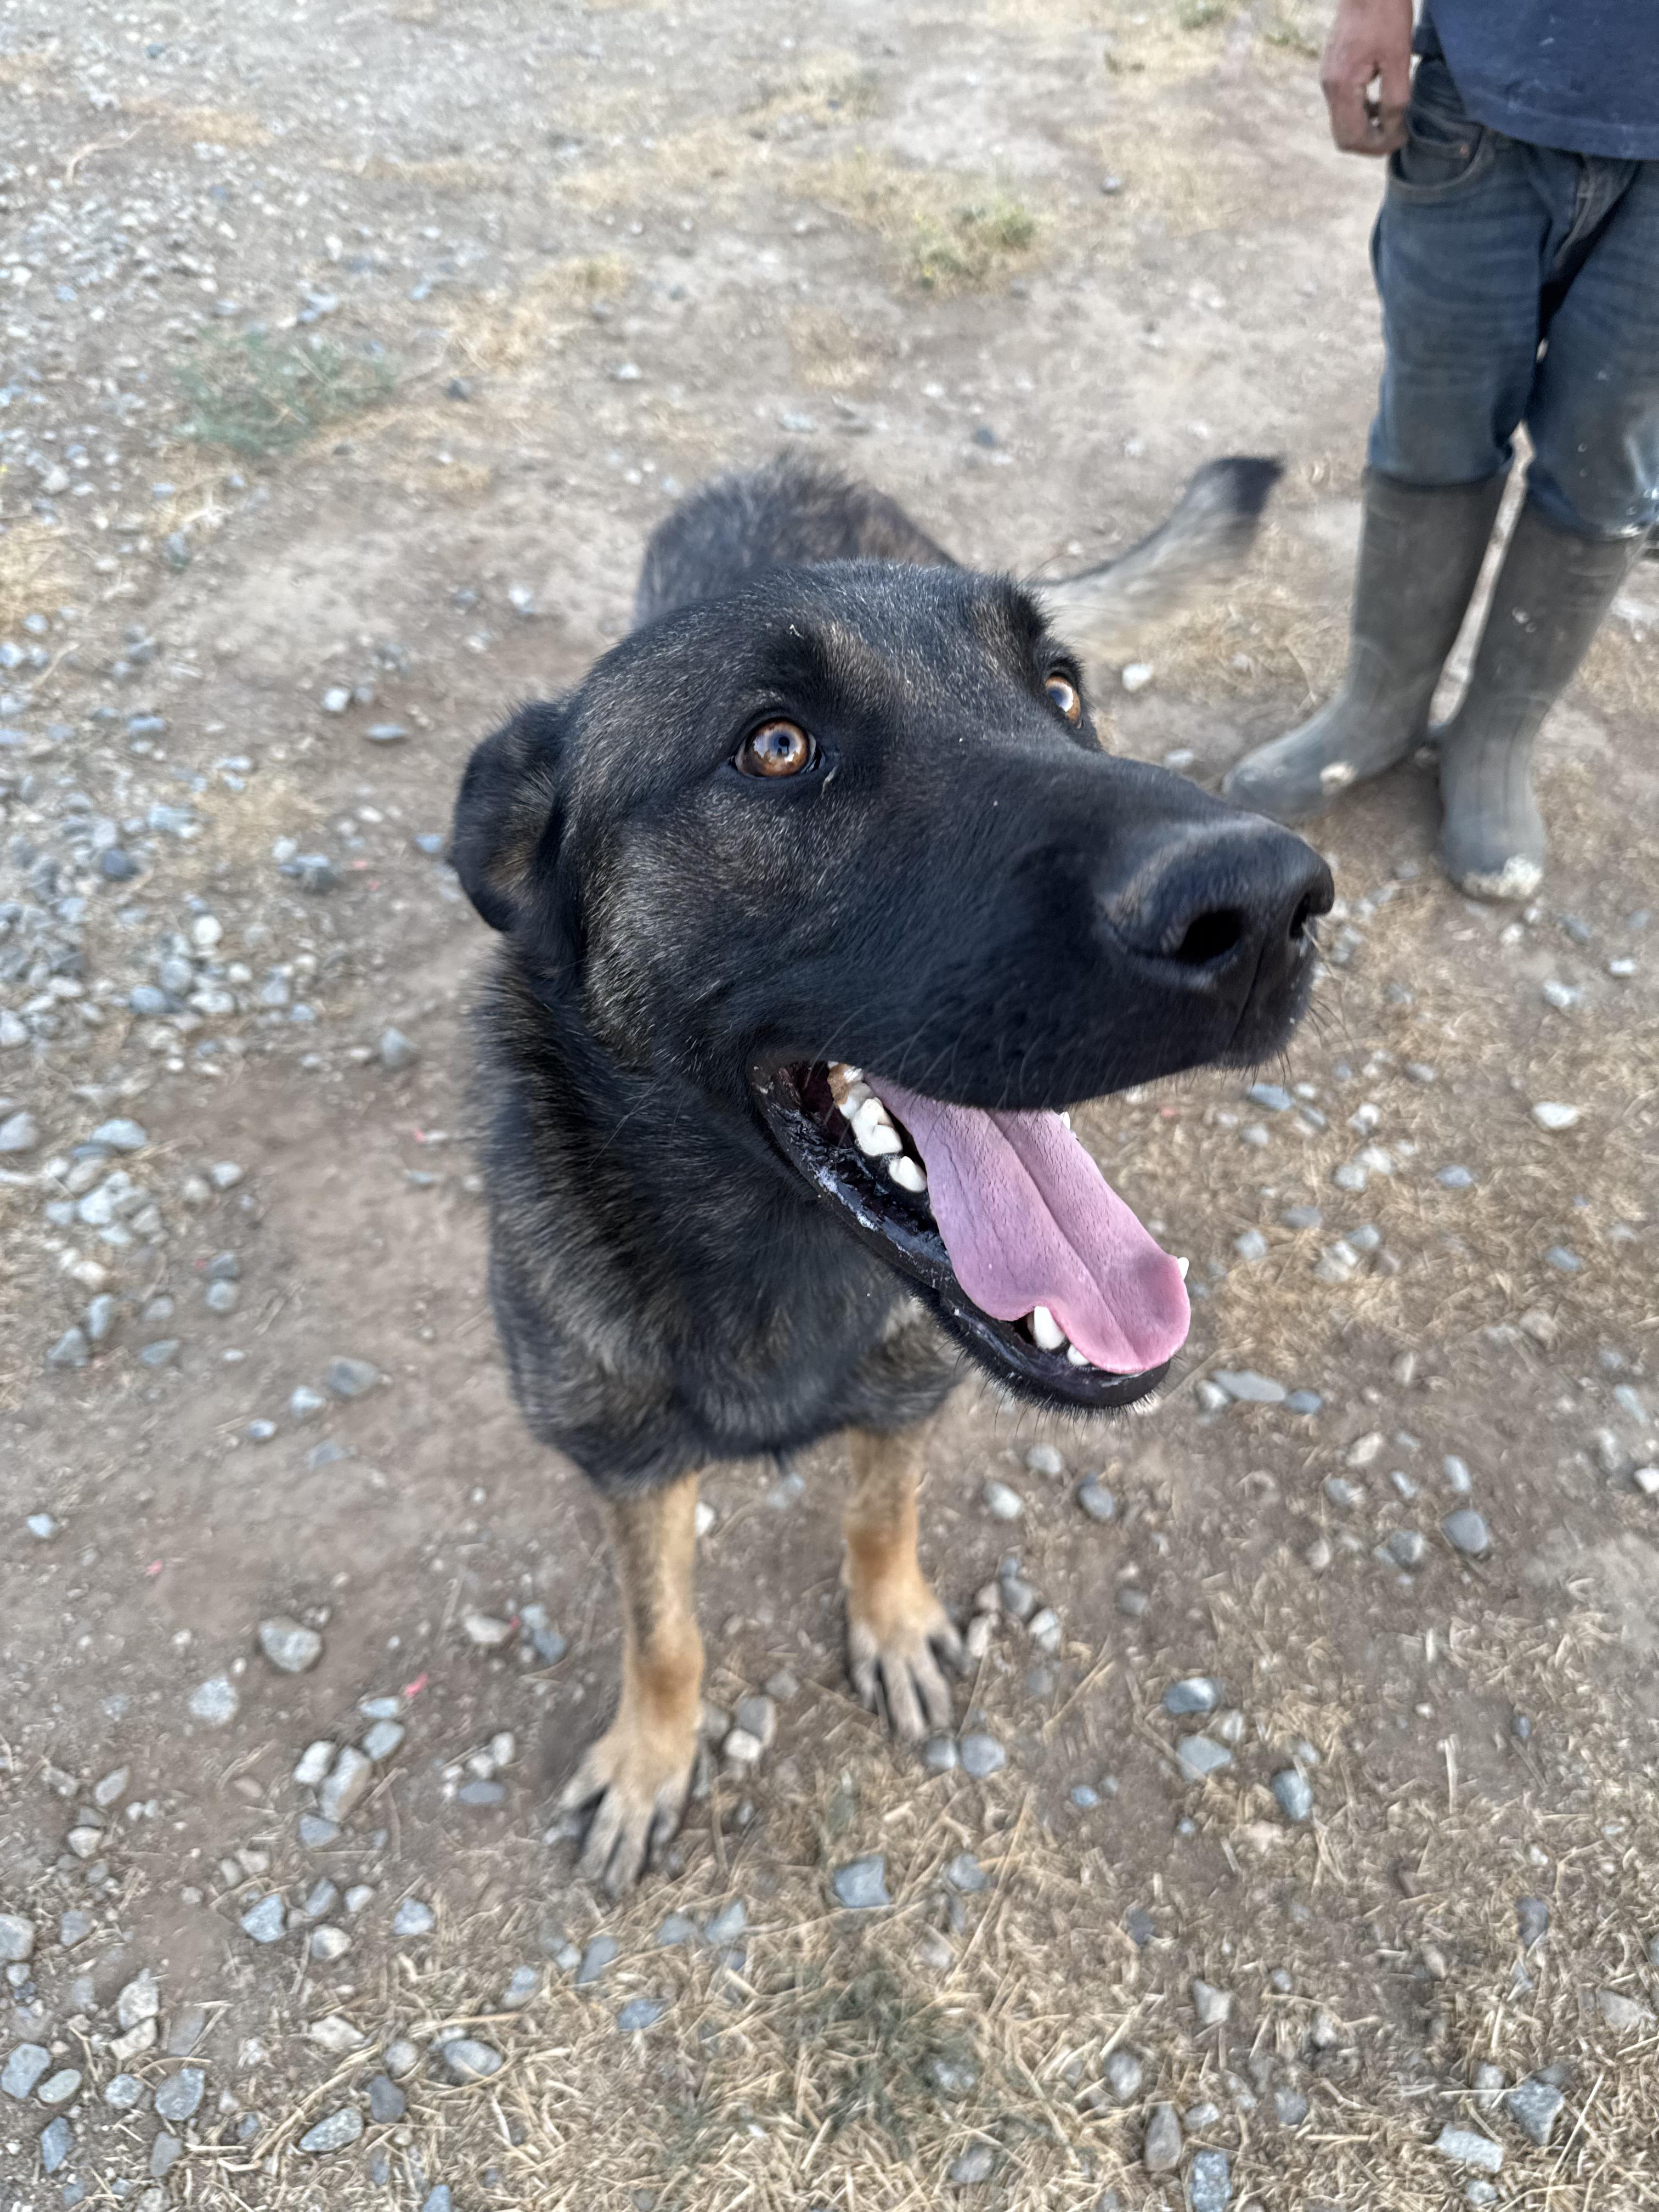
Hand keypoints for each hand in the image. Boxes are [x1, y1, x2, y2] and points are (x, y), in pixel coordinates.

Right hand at [1319, 0, 1412, 154]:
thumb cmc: (1386, 12)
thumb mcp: (1398, 56)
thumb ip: (1395, 98)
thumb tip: (1393, 129)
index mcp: (1342, 86)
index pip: (1353, 138)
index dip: (1378, 145)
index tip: (1401, 137)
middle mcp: (1329, 87)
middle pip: (1344, 137)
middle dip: (1370, 143)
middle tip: (1397, 135)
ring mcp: (1328, 79)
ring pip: (1343, 123)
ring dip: (1366, 128)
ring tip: (1392, 118)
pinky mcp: (1333, 71)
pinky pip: (1343, 105)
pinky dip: (1361, 112)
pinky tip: (1379, 101)